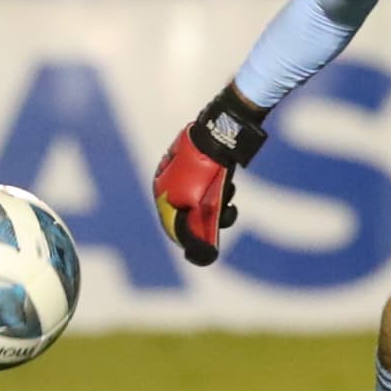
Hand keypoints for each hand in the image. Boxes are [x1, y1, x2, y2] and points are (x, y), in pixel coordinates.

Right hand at [151, 85, 266, 268]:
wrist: (222, 133)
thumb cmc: (202, 169)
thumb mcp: (192, 206)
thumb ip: (191, 232)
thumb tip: (200, 257)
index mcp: (161, 184)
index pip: (169, 220)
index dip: (186, 236)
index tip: (202, 246)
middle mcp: (172, 176)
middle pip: (188, 210)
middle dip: (206, 220)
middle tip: (221, 219)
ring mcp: (191, 168)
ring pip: (204, 198)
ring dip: (217, 206)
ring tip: (228, 202)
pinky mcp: (209, 162)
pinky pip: (214, 185)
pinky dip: (221, 192)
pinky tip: (229, 190)